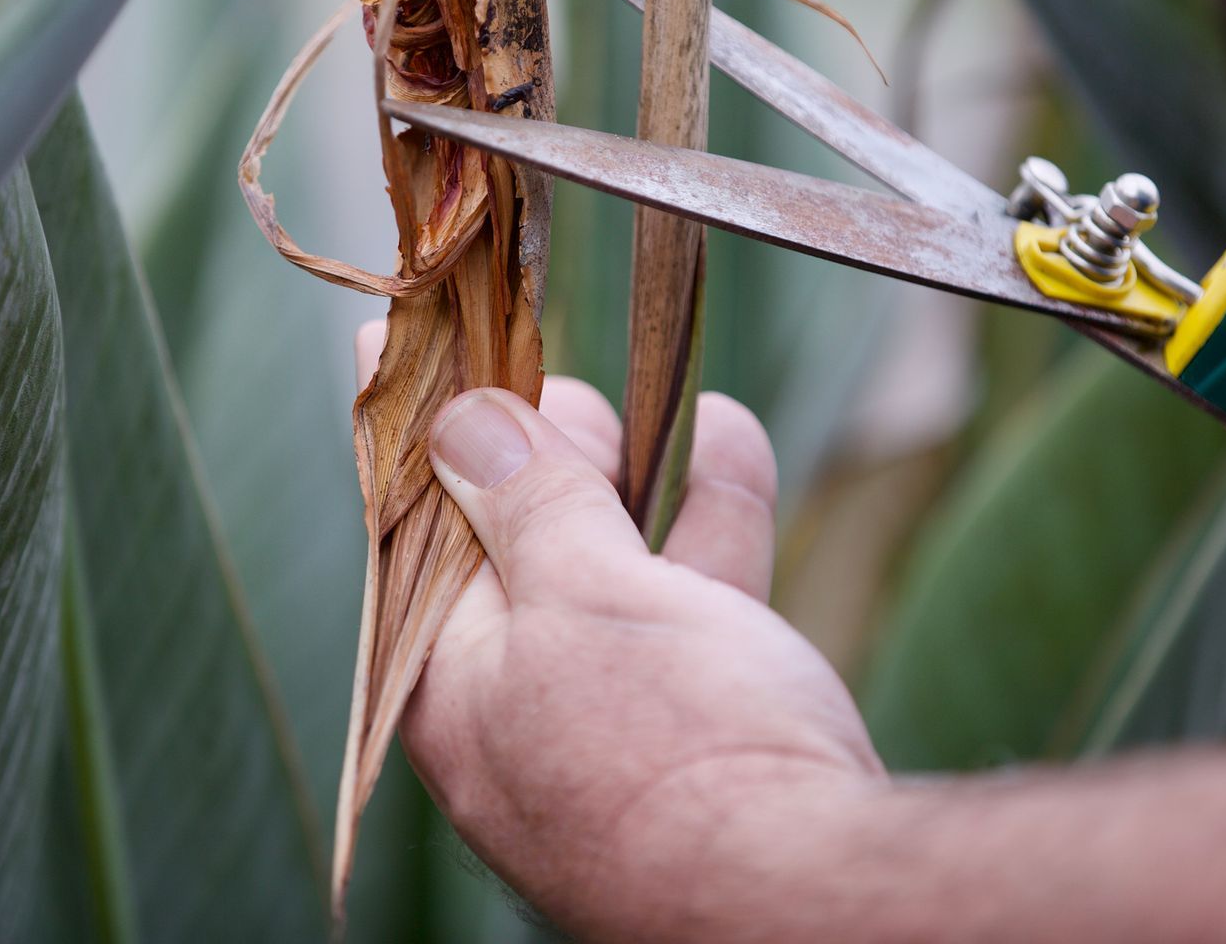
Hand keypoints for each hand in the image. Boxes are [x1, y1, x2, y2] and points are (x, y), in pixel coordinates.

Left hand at [355, 323, 881, 942]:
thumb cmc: (678, 753)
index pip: (411, 528)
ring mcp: (610, 710)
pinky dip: (707, 515)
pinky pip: (690, 596)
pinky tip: (725, 436)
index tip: (408, 338)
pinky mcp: (698, 716)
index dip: (420, 427)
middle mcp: (516, 700)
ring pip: (607, 558)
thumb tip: (457, 420)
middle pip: (509, 538)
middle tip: (553, 374)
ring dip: (630, 469)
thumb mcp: (581, 597)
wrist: (817, 898)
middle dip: (536, 448)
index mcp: (449, 682)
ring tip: (646, 393)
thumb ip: (521, 501)